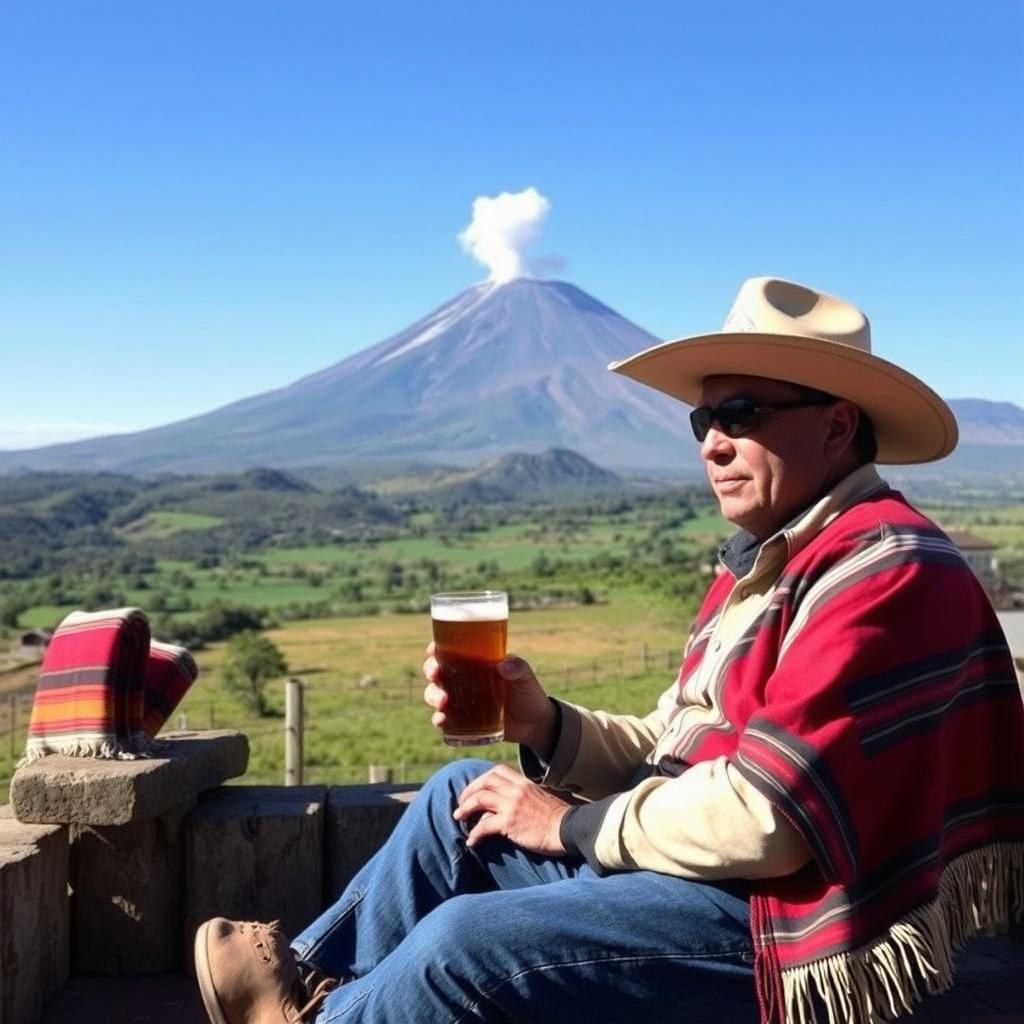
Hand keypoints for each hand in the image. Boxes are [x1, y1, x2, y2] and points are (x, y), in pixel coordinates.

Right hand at [422, 645, 556, 752]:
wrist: (534, 725)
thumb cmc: (528, 693)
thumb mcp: (526, 678)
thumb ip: (519, 669)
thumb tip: (503, 665)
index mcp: (476, 663)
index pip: (451, 650)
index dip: (437, 647)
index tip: (433, 649)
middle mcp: (464, 679)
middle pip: (437, 670)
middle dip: (431, 670)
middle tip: (436, 674)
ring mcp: (461, 700)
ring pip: (435, 693)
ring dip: (433, 695)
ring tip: (443, 701)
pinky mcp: (462, 721)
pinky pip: (443, 718)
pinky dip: (438, 719)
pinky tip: (442, 720)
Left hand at [453, 764, 570, 852]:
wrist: (570, 828)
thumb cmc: (558, 818)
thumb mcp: (541, 798)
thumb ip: (525, 796)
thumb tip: (511, 804)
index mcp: (524, 783)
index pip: (497, 771)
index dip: (482, 779)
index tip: (475, 789)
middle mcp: (516, 790)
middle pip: (484, 782)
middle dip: (469, 791)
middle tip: (461, 803)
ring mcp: (512, 805)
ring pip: (480, 798)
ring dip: (465, 808)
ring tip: (458, 817)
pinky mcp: (510, 823)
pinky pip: (484, 825)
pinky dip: (475, 833)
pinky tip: (472, 841)